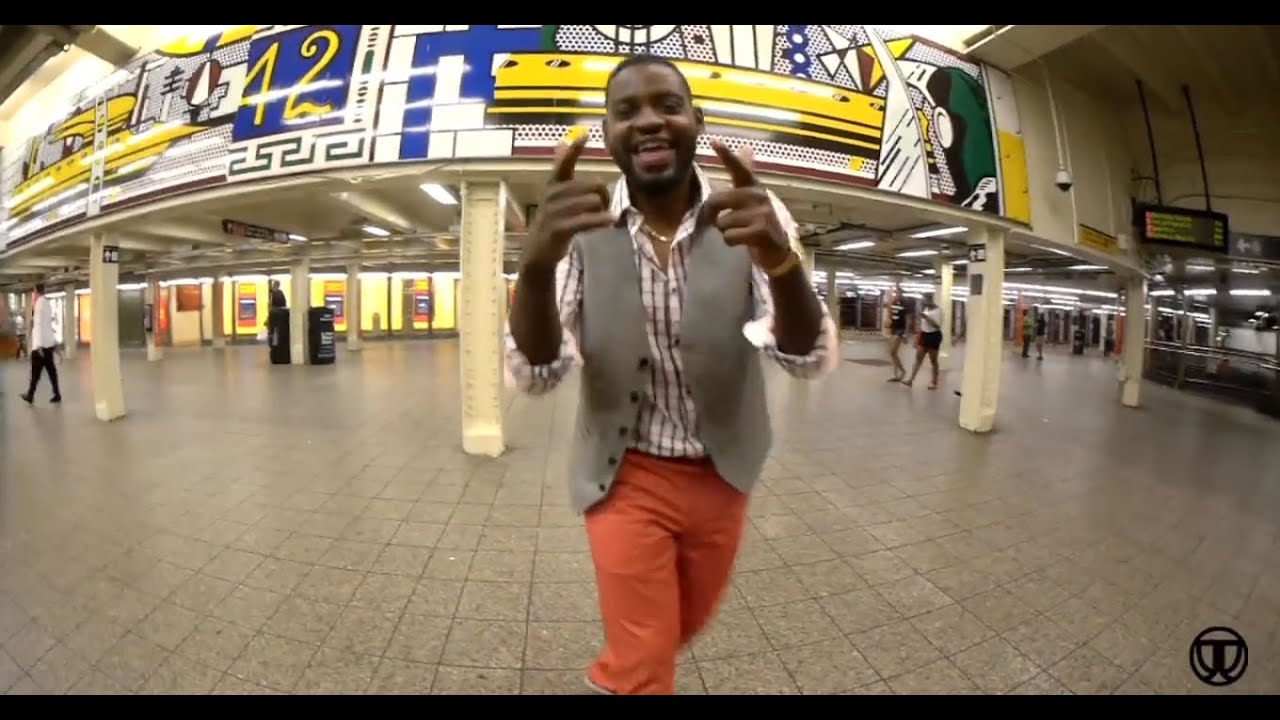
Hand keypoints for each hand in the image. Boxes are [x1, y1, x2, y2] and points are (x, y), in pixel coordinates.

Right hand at [520, 135, 613, 274]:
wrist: (539, 251)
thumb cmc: (554, 220)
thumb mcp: (556, 195)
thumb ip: (562, 170)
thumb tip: (562, 142)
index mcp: (554, 184)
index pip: (564, 162)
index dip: (575, 148)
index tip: (586, 134)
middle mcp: (553, 194)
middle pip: (593, 186)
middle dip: (604, 196)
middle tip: (603, 208)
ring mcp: (554, 211)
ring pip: (593, 202)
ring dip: (602, 211)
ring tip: (601, 219)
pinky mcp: (560, 228)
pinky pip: (587, 220)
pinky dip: (600, 221)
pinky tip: (608, 222)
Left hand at [701, 140, 792, 269]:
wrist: (778, 250)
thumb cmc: (758, 221)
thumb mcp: (751, 196)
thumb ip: (746, 172)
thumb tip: (746, 146)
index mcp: (753, 185)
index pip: (738, 167)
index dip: (726, 154)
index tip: (712, 140)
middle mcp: (758, 195)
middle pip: (716, 200)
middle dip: (713, 215)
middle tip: (726, 222)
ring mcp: (761, 213)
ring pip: (722, 222)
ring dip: (726, 231)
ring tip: (742, 232)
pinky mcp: (761, 231)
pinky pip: (729, 236)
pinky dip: (731, 242)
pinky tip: (744, 241)